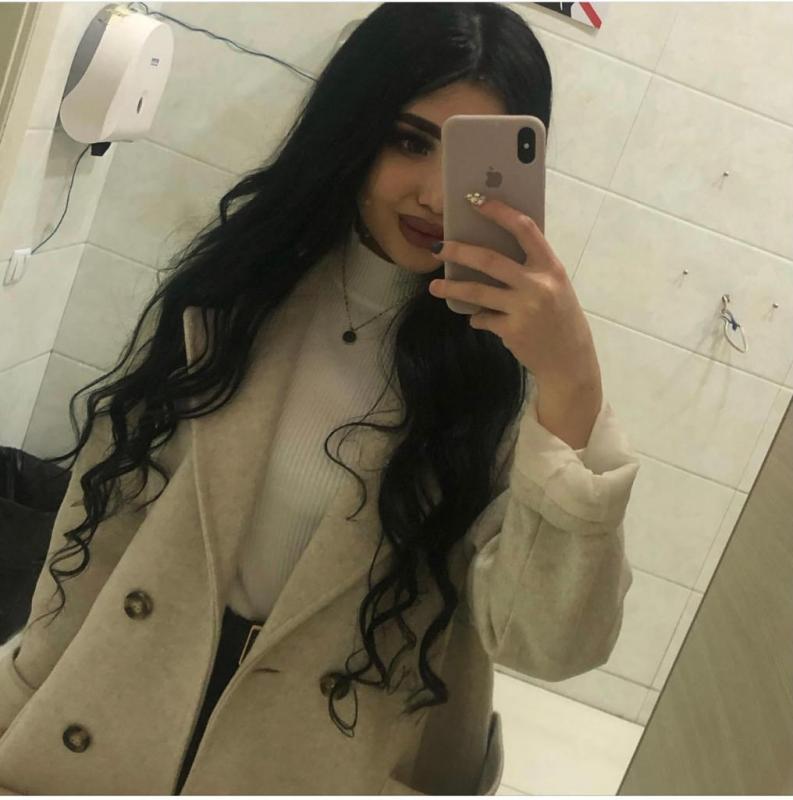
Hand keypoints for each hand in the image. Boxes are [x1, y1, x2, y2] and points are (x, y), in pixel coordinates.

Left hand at [427, 194, 600, 393]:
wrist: (569, 361)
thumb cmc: (559, 318)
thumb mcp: (554, 287)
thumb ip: (530, 268)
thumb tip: (489, 250)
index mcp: (551, 267)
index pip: (524, 228)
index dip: (498, 211)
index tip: (474, 200)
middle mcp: (538, 285)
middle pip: (490, 259)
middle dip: (458, 251)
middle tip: (438, 247)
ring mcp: (524, 308)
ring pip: (477, 292)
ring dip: (451, 288)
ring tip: (435, 287)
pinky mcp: (512, 330)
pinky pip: (483, 319)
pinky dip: (476, 318)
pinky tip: (476, 318)